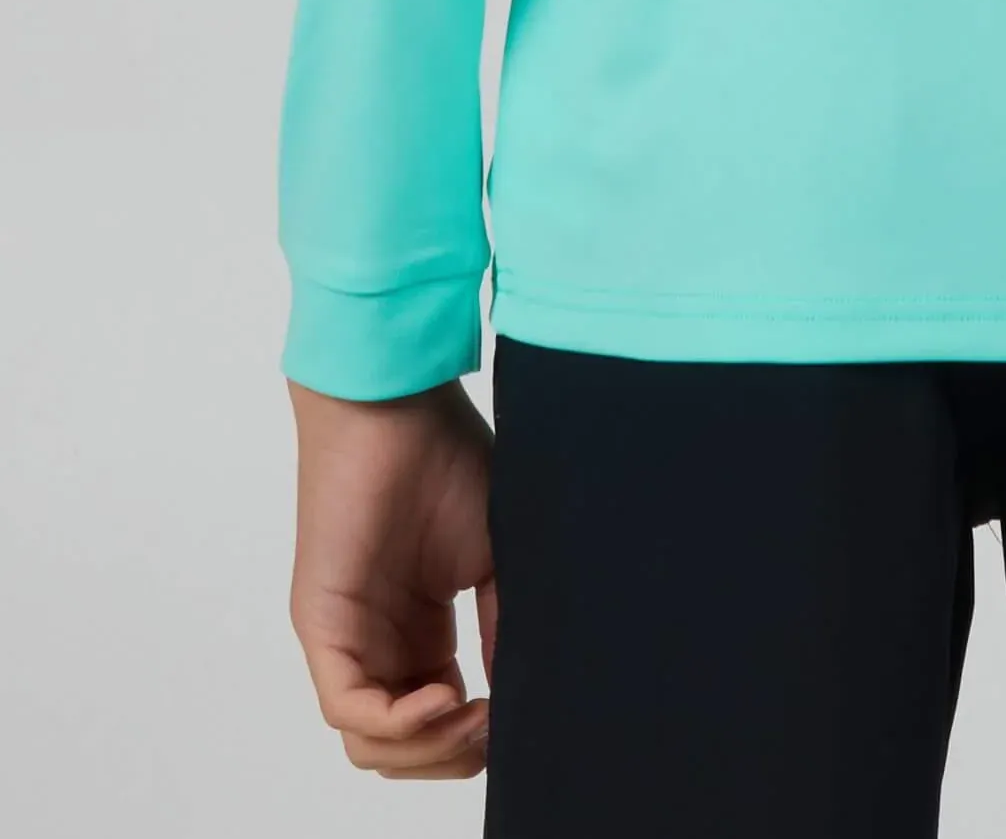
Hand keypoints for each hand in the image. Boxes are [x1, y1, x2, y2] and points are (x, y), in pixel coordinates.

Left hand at [288, 378, 495, 779]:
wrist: (400, 407)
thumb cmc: (449, 460)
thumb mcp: (497, 558)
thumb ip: (504, 628)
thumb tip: (523, 699)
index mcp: (419, 633)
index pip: (441, 725)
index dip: (479, 739)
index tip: (522, 721)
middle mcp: (379, 645)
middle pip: (403, 751)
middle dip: (455, 755)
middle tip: (499, 726)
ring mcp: (347, 639)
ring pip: (371, 745)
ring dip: (430, 746)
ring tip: (476, 710)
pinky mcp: (324, 626)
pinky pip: (349, 708)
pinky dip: (401, 722)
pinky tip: (448, 693)